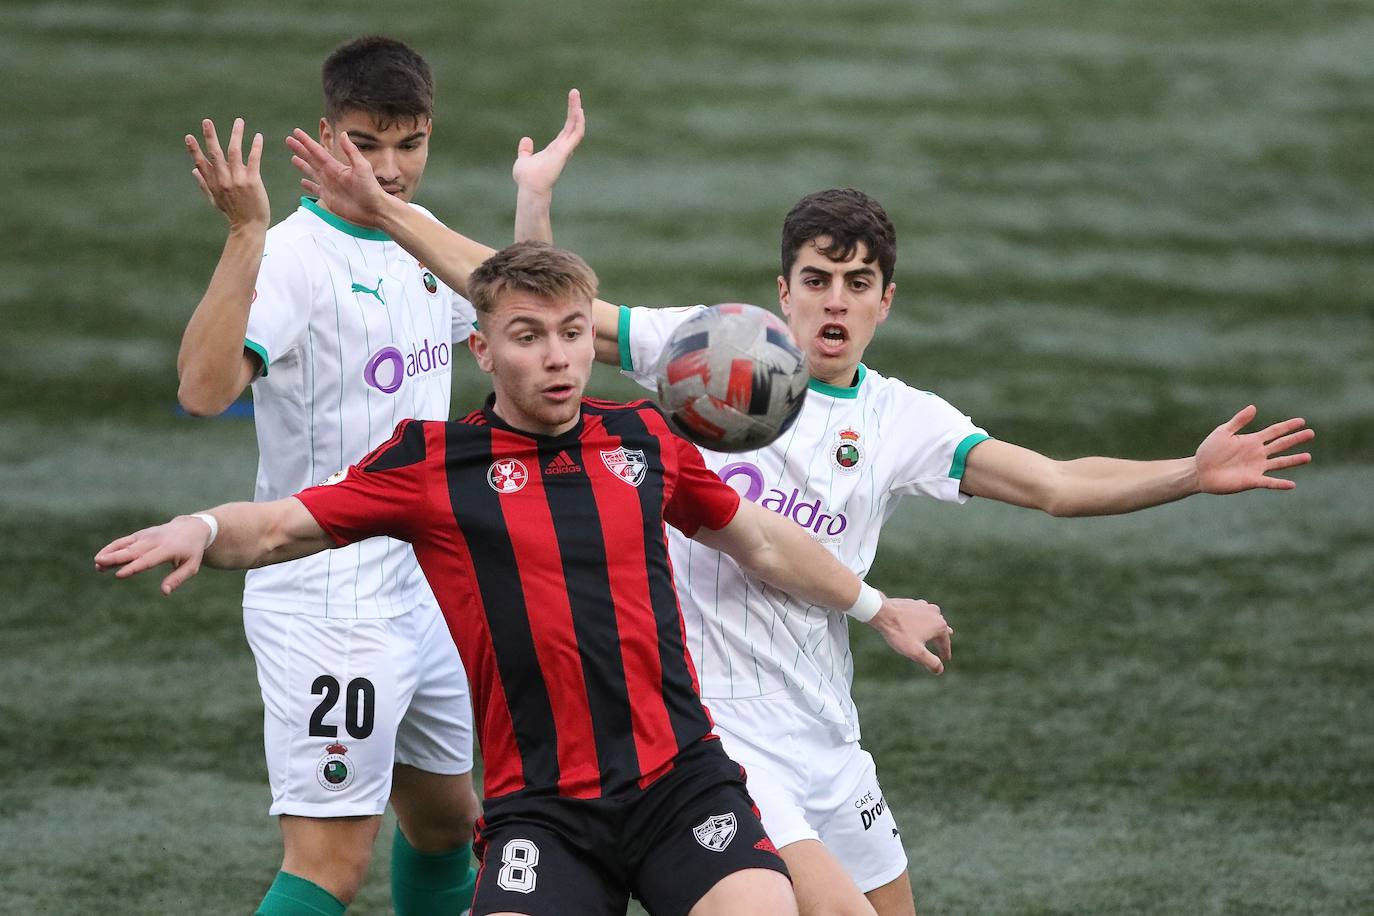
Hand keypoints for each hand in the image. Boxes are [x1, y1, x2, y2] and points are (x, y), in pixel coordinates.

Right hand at [94, 516, 213, 594]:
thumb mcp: (191, 566)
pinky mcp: (140, 535)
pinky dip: (112, 547)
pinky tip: (100, 556)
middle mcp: (155, 541)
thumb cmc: (191, 551)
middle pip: (132, 551)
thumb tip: (165, 592)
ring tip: (97, 563)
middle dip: (115, 558)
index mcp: (168, 550)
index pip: (147, 560)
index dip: (133, 568)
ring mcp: (146, 536)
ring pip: (125, 545)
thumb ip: (178, 579)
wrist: (191, 528)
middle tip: (99, 564)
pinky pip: (124, 541)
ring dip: (110, 553)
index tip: (119, 575)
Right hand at [185, 118, 268, 230]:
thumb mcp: (215, 200)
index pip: (201, 164)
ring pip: (234, 152)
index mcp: (213, 184)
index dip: (194, 150)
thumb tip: (193, 170)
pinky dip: (255, 147)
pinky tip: (258, 136)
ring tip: (239, 121)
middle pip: (215, 154)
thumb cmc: (233, 214)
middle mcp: (223, 180)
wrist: (249, 227)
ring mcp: (238, 180)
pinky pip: (253, 159)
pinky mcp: (252, 181)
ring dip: (236, 134)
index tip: (188, 137)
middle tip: (207, 121)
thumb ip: (203, 184)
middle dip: (210, 137)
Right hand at [286, 128, 394, 227]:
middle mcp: (330, 174)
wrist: (374, 209)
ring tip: (292, 158)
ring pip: (311, 172)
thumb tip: (343, 134)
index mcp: (336, 166)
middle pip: (311, 159)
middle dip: (300, 150)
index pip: (317, 151)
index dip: (306, 142)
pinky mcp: (328, 198)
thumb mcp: (362, 167)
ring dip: (302, 165)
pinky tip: (301, 182)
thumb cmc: (370, 189)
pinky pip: (315, 189)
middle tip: (288, 140)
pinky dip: (308, 185)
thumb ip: (352, 152)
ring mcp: (328, 186)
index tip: (295, 132)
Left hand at [511, 89, 584, 197]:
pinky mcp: (565, 151)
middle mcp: (563, 148)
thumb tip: (526, 140)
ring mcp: (565, 150)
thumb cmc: (527, 178)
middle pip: (573, 125)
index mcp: (555, 149)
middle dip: (574, 108)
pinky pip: (576, 135)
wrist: (530, 188)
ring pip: (576, 127)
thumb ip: (526, 150)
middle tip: (575, 92)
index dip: (570, 116)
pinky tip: (578, 110)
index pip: (566, 129)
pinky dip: (578, 122)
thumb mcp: (524, 160)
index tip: (573, 103)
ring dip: (577, 111)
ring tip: (575, 94)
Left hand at [867, 597, 952, 674]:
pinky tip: (920, 622)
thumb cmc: (900, 633)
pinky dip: (923, 621)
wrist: (882, 613)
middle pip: (941, 630)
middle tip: (943, 649)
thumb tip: (940, 669)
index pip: (945, 643)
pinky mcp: (914, 603)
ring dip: (933, 628)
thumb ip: (931, 662)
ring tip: (937, 633)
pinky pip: (922, 614)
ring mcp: (925, 606)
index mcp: (940, 626)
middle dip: (941, 640)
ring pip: (932, 620)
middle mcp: (936, 613)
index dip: (945, 653)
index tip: (945, 660)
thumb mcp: (916, 653)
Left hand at [1195, 405, 1313, 493]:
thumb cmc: (1209, 451)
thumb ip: (1238, 421)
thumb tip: (1253, 407)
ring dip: (1293, 460)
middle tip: (1311, 433)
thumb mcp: (1222, 432)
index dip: (1287, 426)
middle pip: (1281, 445)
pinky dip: (1280, 484)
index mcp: (1251, 440)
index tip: (1302, 421)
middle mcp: (1257, 453)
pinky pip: (1269, 482)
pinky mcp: (1252, 480)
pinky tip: (1292, 484)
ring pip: (1280, 463)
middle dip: (1295, 439)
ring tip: (1308, 457)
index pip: (1274, 431)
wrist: (1199, 470)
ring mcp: (1256, 467)